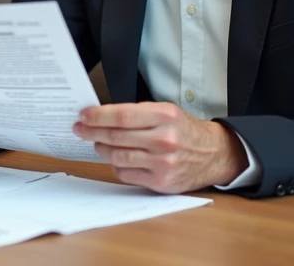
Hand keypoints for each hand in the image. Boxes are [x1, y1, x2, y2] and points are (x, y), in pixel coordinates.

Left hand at [73, 102, 247, 192]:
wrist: (213, 154)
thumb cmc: (184, 130)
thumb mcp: (165, 112)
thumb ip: (137, 113)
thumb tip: (101, 116)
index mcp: (165, 116)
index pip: (122, 115)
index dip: (98, 116)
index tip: (83, 116)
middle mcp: (164, 139)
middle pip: (117, 136)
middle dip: (92, 132)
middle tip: (80, 129)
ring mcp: (163, 163)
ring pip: (118, 157)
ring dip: (101, 149)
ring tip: (96, 143)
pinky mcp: (161, 182)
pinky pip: (127, 174)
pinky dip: (117, 166)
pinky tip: (116, 159)